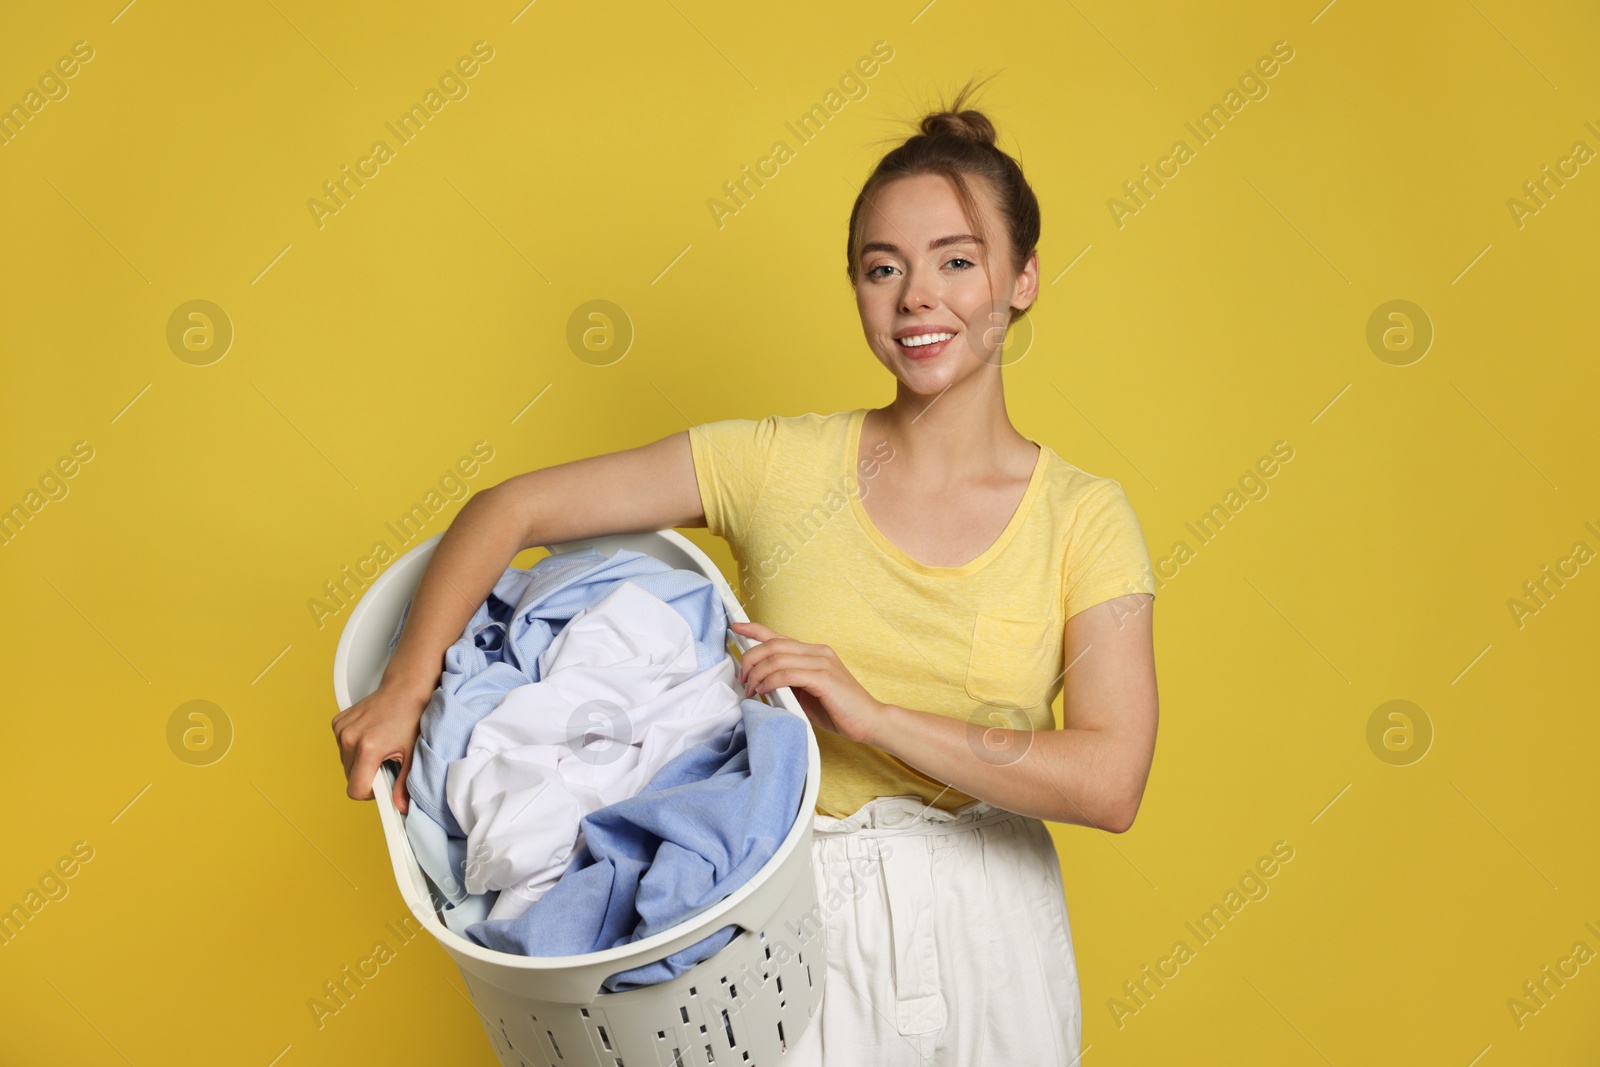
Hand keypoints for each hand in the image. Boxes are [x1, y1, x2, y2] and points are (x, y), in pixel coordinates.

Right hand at [331, 682, 427, 813]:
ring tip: (380, 747)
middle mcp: (350, 738)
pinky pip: (342, 748)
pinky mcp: (338, 722)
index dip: (370, 793)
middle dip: (366, 776)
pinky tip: (371, 737)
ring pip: (345, 764)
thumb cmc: (412, 715)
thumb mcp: (412, 753)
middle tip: (386, 762)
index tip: (382, 784)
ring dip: (360, 762)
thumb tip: (402, 807)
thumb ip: (404, 784)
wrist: (406, 688)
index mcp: (368, 748)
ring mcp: (342, 729)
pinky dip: (354, 748)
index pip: (355, 790)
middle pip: (350, 778)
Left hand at [731, 620, 889, 745]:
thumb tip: (761, 683)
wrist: (870, 721)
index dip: (754, 629)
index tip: (736, 627)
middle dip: (750, 659)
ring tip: (752, 690)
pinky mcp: (824, 677)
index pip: (779, 635)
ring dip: (758, 674)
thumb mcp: (807, 693)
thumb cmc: (839, 710)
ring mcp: (822, 662)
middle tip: (743, 679)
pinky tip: (764, 691)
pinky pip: (787, 674)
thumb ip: (789, 683)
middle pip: (773, 644)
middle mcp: (818, 651)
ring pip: (777, 658)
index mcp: (814, 652)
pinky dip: (770, 681)